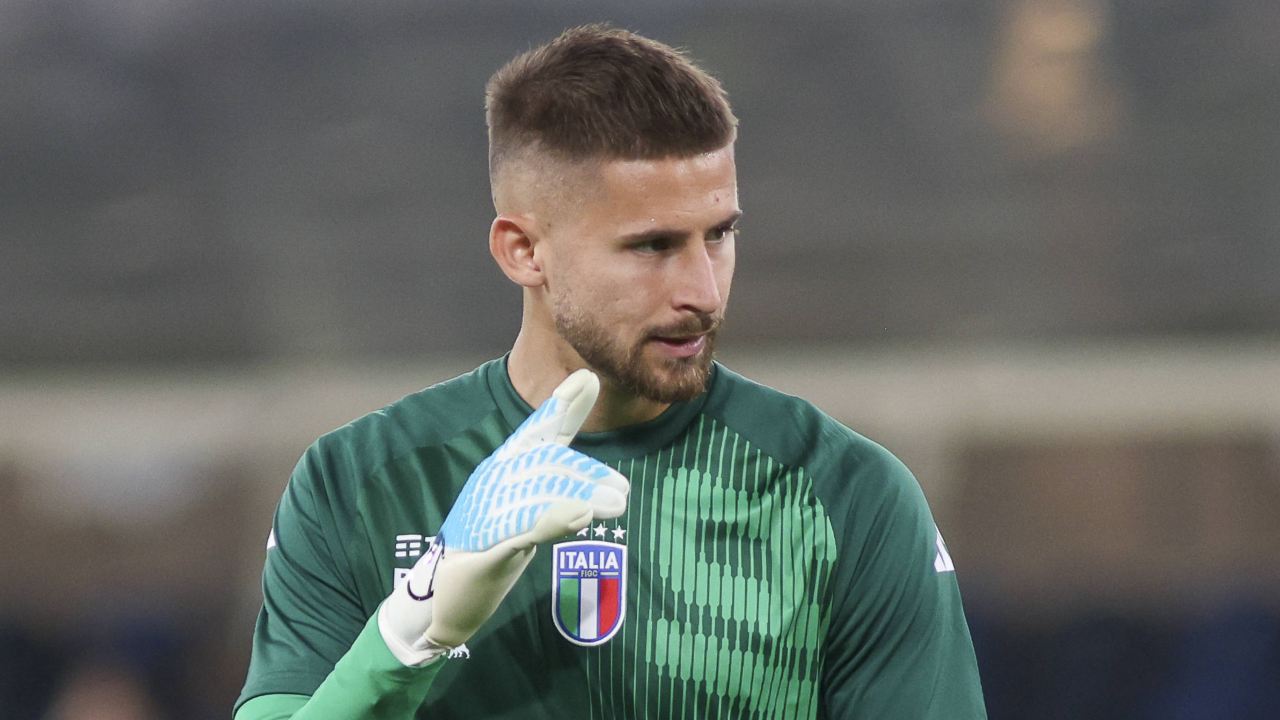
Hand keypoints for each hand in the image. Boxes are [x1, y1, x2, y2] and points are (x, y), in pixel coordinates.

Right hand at [378, 369, 628, 664]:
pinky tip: (579, 514)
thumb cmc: (488, 547)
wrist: (443, 598)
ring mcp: (486, 515)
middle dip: (586, 475)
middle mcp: (492, 485)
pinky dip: (551, 520)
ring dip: (579, 495)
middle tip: (621, 491)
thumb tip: (588, 469)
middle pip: (545, 465)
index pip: (535, 434)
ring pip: (537, 494)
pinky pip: (520, 529)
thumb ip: (552, 485)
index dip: (560, 408)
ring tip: (612, 504)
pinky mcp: (486, 549)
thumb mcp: (524, 511)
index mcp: (502, 471)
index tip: (587, 380)